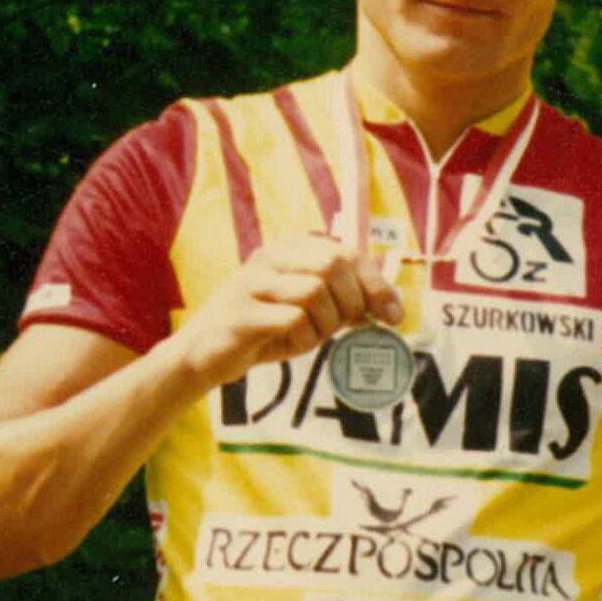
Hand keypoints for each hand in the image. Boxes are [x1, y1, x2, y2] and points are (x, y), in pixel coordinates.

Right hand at [171, 234, 403, 390]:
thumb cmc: (268, 327)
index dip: (377, 284)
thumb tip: (392, 307)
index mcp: (290, 249)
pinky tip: (290, 344)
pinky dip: (303, 339)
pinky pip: (293, 320)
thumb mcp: (313, 309)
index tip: (394, 316)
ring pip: (314, 291)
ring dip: (325, 323)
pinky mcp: (242, 312)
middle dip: (351, 302)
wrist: (208, 352)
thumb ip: (346, 300)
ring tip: (309, 336)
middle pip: (333, 265)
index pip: (348, 252)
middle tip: (344, 327)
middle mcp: (270, 257)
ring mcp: (252, 282)